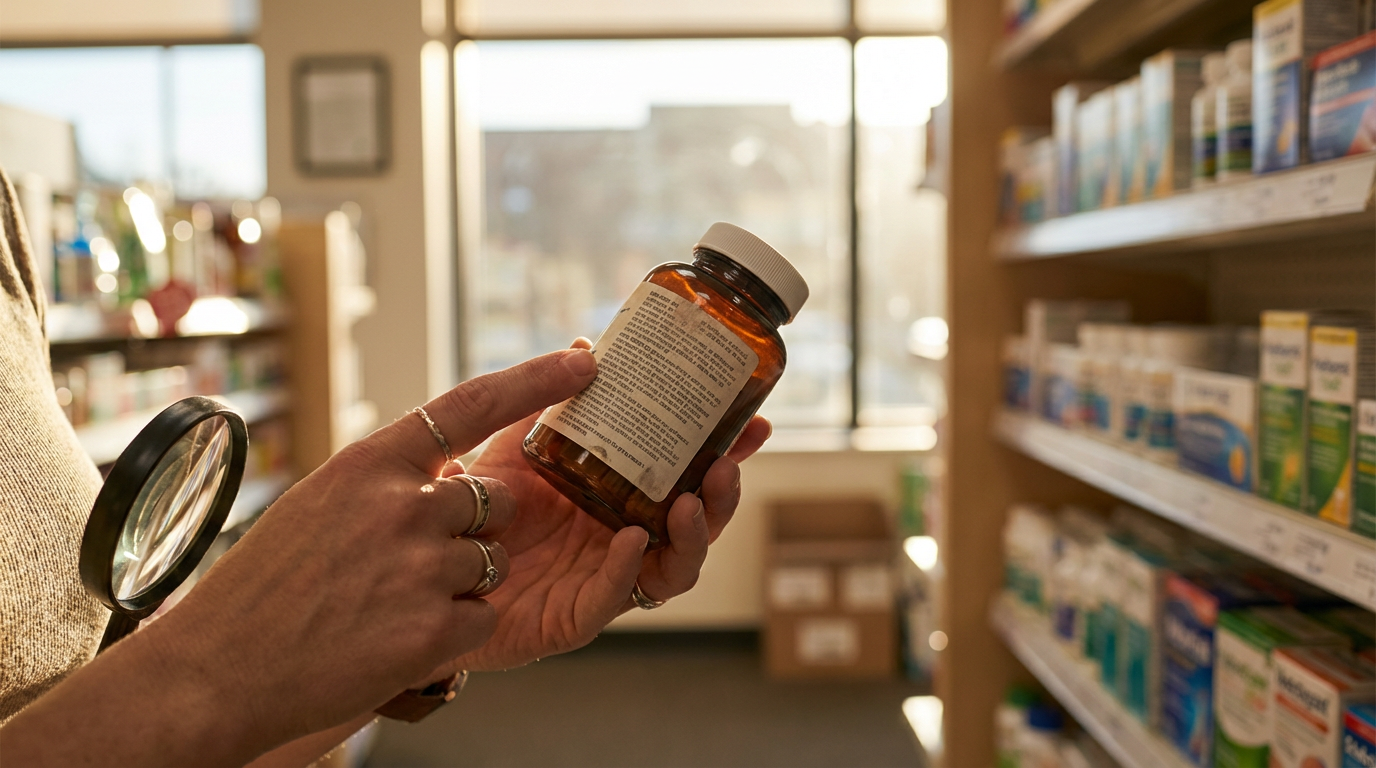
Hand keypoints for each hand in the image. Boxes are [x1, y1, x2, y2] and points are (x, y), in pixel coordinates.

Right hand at [93, 349, 598, 759]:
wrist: (220, 670)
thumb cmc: (268, 586)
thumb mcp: (323, 503)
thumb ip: (390, 481)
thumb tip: (452, 471)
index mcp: (372, 463)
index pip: (471, 404)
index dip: (534, 380)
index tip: (582, 361)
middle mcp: (404, 504)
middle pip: (492, 502)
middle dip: (471, 530)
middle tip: (406, 563)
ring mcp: (422, 565)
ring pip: (492, 562)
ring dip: (458, 585)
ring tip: (388, 605)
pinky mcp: (435, 627)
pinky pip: (483, 616)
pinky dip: (452, 632)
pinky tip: (395, 638)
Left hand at [436, 338, 769, 672]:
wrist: (422, 571)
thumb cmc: (475, 513)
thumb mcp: (512, 448)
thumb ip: (545, 403)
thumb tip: (584, 346)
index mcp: (618, 500)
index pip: (687, 477)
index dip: (725, 454)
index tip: (753, 423)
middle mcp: (621, 541)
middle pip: (696, 524)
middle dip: (722, 496)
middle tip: (727, 464)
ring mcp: (603, 581)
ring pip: (673, 568)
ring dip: (693, 536)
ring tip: (691, 502)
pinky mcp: (573, 618)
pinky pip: (613, 598)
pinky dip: (629, 569)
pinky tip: (632, 538)